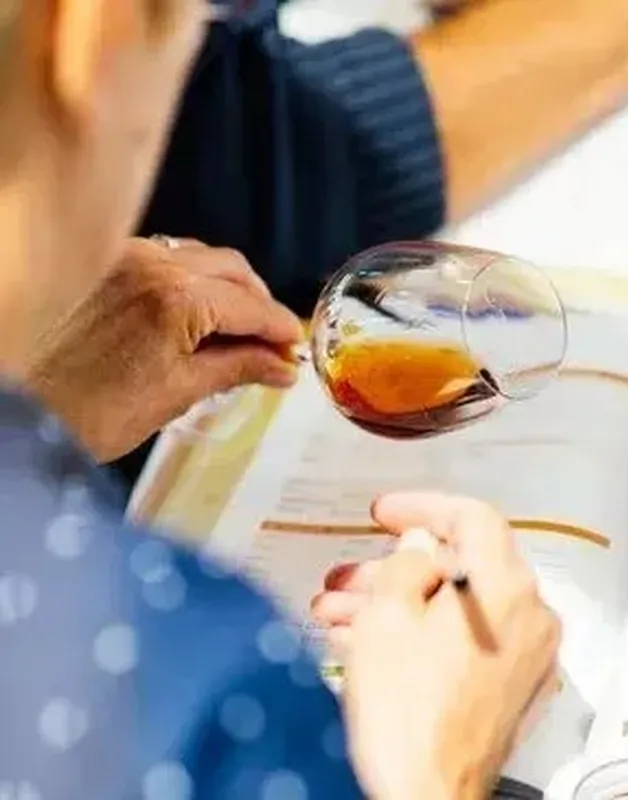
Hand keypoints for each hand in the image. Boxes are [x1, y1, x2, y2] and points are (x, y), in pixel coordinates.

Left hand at [27, 238, 302, 461]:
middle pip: (235, 268)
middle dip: (260, 303)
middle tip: (273, 342)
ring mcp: (125, 257)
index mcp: (177, 298)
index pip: (252, 305)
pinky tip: (194, 311)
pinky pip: (166, 257)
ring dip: (229, 287)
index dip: (281, 328)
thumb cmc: (90, 413)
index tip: (296, 349)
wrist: (15, 405)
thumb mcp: (177, 393)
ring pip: (201, 257)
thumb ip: (237, 369)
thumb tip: (283, 368)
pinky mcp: (103, 262)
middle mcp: (153, 263)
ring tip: (237, 328)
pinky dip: (193, 279)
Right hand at [319, 492, 560, 799]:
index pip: (472, 518)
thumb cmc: (408, 714)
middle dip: (394, 569)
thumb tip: (418, 547)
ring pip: (455, 607)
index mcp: (506, 588)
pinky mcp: (511, 689)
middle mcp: (530, 617)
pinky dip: (422, 633)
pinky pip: (465, 640)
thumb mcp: (388, 614)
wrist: (424, 799)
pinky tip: (370, 642)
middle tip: (349, 576)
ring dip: (398, 604)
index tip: (385, 512)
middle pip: (460, 566)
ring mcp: (525, 657)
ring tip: (341, 614)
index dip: (422, 506)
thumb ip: (406, 561)